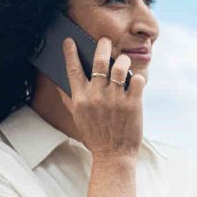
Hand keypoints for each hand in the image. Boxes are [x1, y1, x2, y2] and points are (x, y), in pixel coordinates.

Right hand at [60, 35, 146, 160]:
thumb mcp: (77, 118)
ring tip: (123, 60)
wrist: (113, 156)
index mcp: (80, 98)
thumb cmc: (95, 137)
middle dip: (102, 46)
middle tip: (105, 41)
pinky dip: (138, 77)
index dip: (70, 52)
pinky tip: (137, 79)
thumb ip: (68, 99)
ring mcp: (115, 99)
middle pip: (99, 61)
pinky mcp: (133, 104)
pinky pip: (137, 81)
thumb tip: (58, 83)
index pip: (73, 69)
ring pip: (119, 67)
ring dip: (122, 59)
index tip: (70, 40)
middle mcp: (97, 96)